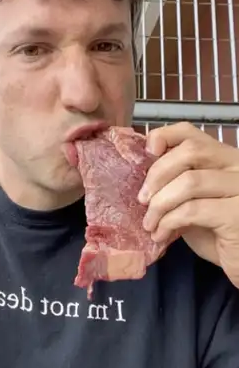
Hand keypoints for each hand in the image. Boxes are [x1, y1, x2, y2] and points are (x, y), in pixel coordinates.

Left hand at [139, 122, 238, 285]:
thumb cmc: (215, 232)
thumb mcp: (192, 200)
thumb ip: (176, 181)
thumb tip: (139, 170)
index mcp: (225, 159)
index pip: (191, 133)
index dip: (163, 136)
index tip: (146, 154)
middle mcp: (238, 167)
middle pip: (190, 152)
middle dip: (157, 175)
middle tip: (142, 199)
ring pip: (189, 182)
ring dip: (159, 205)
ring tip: (149, 224)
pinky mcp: (238, 215)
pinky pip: (192, 210)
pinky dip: (168, 223)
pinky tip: (160, 235)